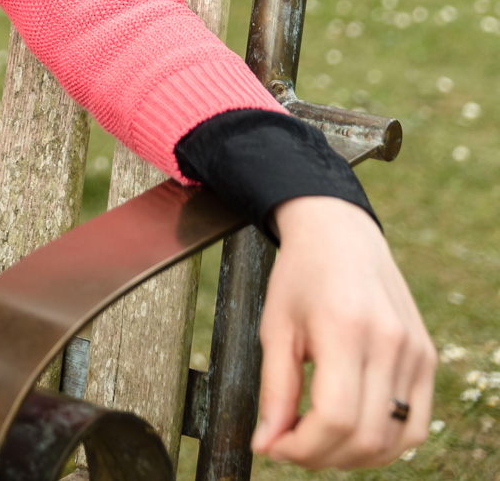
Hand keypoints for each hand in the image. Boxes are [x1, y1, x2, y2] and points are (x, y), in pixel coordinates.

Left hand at [254, 195, 434, 467]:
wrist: (341, 236)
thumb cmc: (300, 277)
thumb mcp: (275, 328)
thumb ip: (274, 390)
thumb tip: (266, 444)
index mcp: (345, 331)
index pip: (335, 417)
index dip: (303, 446)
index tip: (274, 446)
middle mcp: (390, 344)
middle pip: (365, 436)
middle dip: (322, 456)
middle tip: (290, 446)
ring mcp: (416, 354)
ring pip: (395, 440)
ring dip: (354, 457)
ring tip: (318, 441)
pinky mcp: (427, 359)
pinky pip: (416, 424)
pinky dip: (385, 443)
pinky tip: (352, 433)